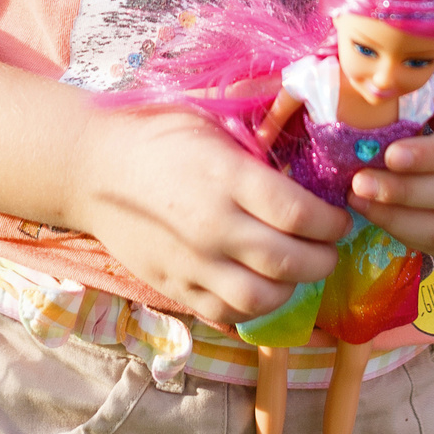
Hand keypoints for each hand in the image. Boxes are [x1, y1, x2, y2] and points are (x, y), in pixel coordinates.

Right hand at [67, 105, 347, 326]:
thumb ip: (258, 134)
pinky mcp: (175, 286)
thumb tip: (308, 132)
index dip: (331, 222)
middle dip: (323, 259)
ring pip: (262, 298)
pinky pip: (226, 314)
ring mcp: (192, 262)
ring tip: (298, 271)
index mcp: (226, 177)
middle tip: (330, 248)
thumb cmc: (157, 135)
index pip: (299, 214)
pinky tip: (262, 287)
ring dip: (292, 290)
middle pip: (289, 261)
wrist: (93, 170)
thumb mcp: (210, 119)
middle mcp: (212, 225)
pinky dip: (253, 308)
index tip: (340, 218)